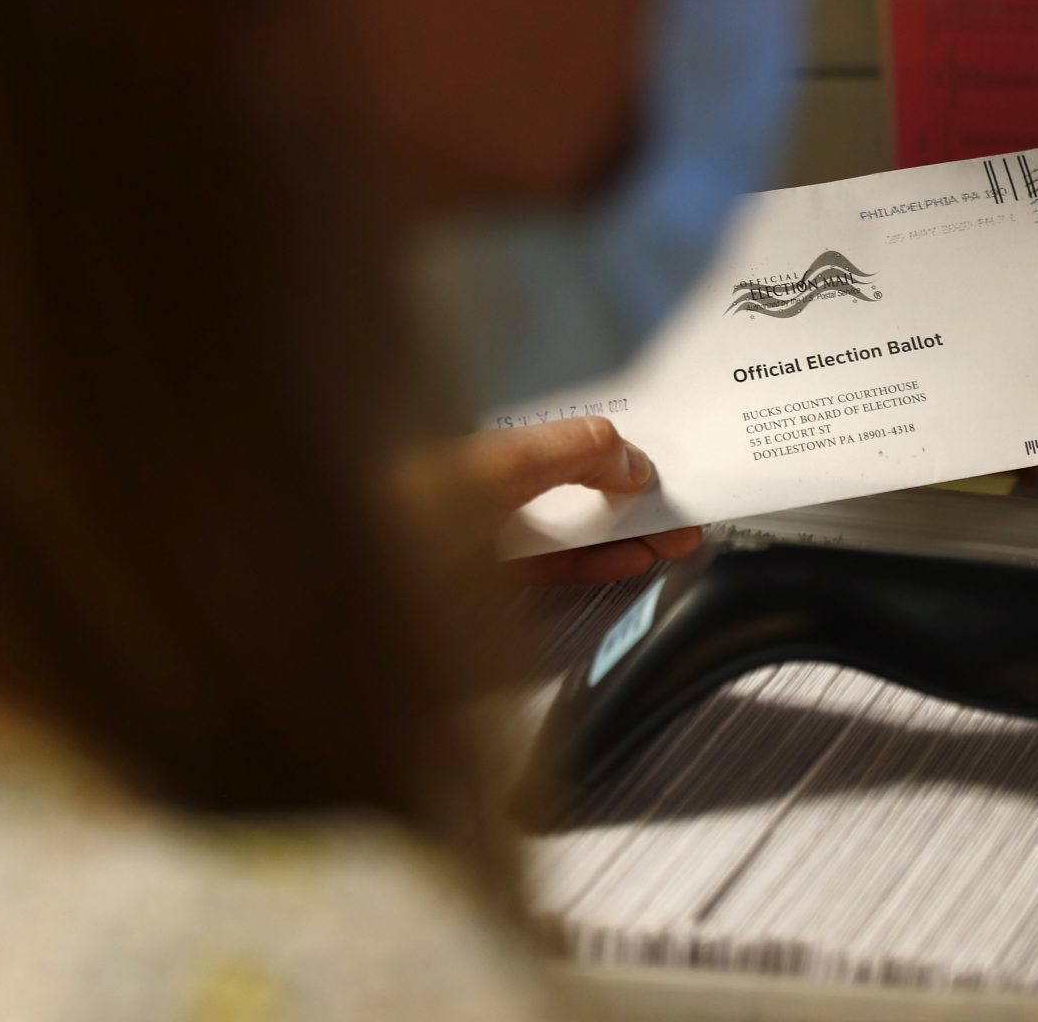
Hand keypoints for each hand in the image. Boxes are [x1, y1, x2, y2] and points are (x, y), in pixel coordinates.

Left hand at [405, 417, 700, 586]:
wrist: (353, 596)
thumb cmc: (406, 518)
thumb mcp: (497, 468)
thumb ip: (568, 456)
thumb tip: (631, 460)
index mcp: (481, 450)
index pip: (564, 440)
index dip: (617, 449)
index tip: (665, 463)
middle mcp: (485, 490)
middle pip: (573, 484)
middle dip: (632, 494)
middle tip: (684, 509)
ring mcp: (487, 540)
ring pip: (570, 529)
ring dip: (624, 532)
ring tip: (672, 538)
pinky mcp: (489, 589)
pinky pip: (554, 570)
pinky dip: (596, 564)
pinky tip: (630, 559)